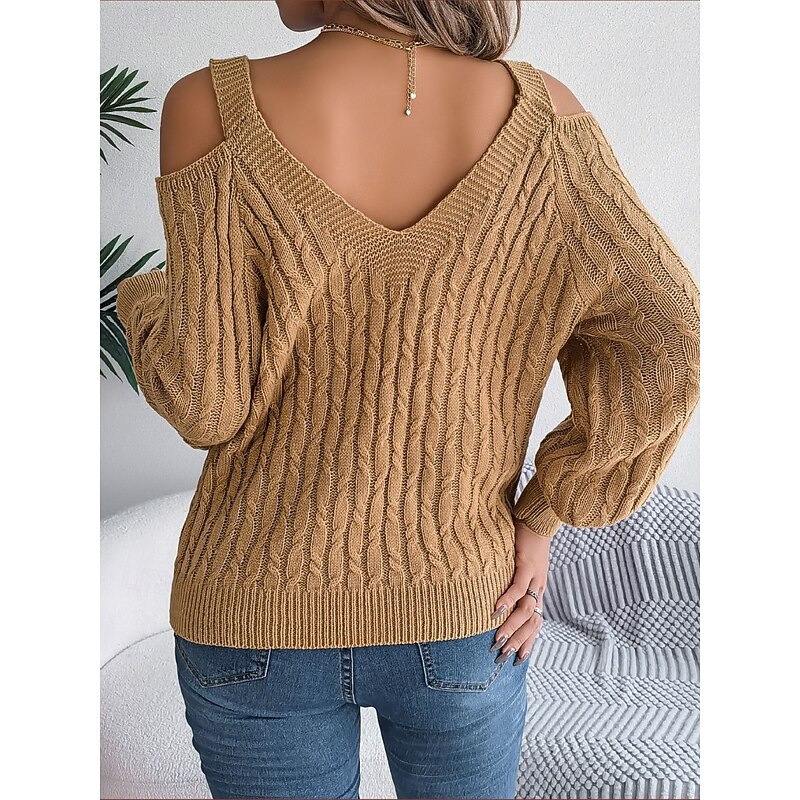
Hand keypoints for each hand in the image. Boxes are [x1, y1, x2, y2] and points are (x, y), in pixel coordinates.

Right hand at [489, 517, 551, 665]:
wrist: (538, 517)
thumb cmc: (525, 540)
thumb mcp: (521, 566)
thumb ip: (513, 581)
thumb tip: (497, 595)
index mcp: (538, 589)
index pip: (535, 622)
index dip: (529, 641)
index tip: (519, 659)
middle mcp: (538, 587)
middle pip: (532, 621)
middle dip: (519, 641)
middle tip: (503, 656)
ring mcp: (534, 577)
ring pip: (526, 609)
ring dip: (512, 627)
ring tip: (498, 640)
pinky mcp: (526, 564)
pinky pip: (518, 587)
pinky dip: (507, 600)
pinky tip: (496, 611)